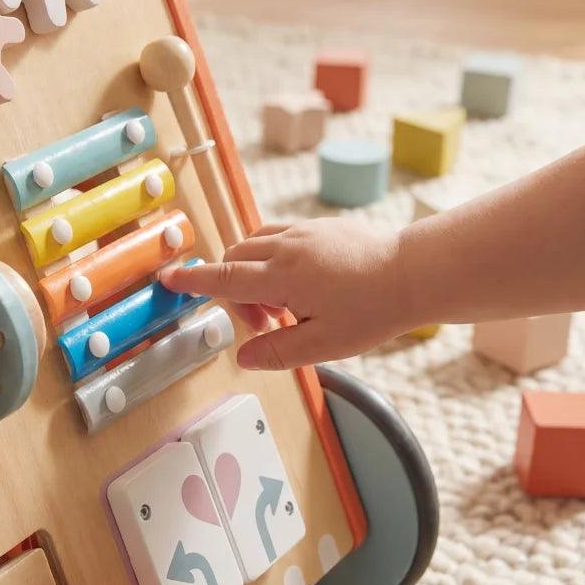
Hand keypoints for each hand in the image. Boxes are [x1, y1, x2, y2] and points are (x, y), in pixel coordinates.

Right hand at [161, 218, 409, 369]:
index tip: (169, 279)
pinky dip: (271, 257)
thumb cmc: (374, 310)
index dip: (193, 281)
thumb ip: (278, 352)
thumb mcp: (324, 345)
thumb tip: (244, 357)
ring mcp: (303, 232)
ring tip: (285, 306)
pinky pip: (277, 235)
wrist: (414, 273)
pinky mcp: (319, 226)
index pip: (223, 279)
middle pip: (235, 259)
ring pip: (255, 243)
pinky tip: (299, 284)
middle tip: (266, 324)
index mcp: (282, 277)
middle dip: (234, 292)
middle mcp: (287, 247)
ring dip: (253, 273)